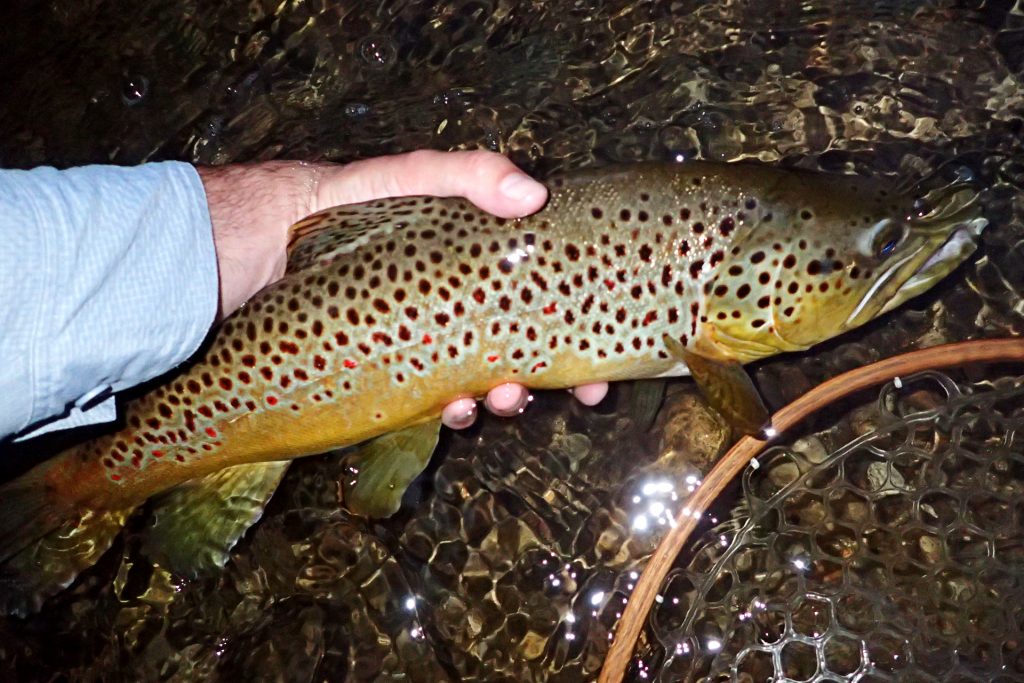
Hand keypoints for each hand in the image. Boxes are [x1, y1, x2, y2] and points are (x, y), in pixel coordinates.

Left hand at [197, 150, 608, 425]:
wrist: (230, 258)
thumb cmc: (318, 212)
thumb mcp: (391, 182)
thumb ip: (458, 176)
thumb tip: (534, 194)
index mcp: (460, 262)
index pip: (531, 292)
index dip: (572, 323)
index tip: (602, 360)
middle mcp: (444, 306)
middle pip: (513, 343)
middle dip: (545, 371)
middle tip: (569, 388)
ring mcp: (414, 346)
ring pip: (477, 380)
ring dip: (503, 395)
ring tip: (502, 397)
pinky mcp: (381, 380)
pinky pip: (428, 405)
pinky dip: (452, 413)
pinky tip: (458, 410)